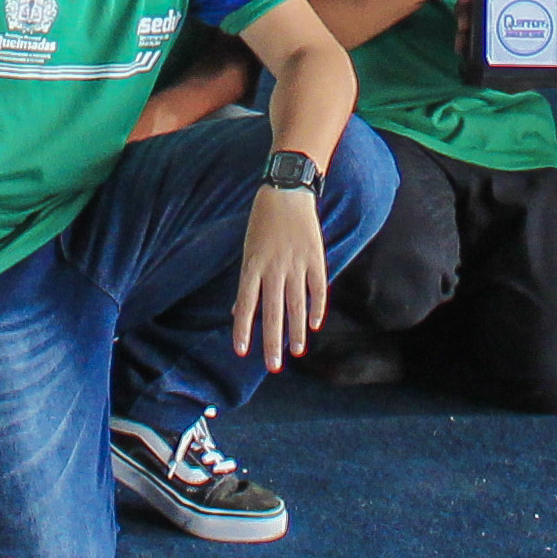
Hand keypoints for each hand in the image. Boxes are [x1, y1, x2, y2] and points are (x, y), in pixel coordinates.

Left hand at [236, 180, 333, 364]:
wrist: (287, 191)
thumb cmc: (262, 222)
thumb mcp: (248, 250)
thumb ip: (247, 282)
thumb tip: (239, 311)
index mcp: (253, 264)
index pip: (246, 303)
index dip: (243, 328)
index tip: (242, 351)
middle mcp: (274, 267)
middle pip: (272, 310)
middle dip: (272, 340)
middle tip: (273, 366)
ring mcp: (296, 263)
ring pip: (296, 304)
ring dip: (296, 330)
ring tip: (297, 351)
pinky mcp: (315, 257)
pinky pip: (317, 288)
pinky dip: (316, 307)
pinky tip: (315, 324)